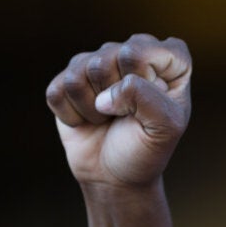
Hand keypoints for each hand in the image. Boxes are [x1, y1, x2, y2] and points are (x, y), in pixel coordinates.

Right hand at [46, 34, 191, 186]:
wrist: (116, 175)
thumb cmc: (146, 149)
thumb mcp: (164, 128)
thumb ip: (145, 98)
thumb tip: (103, 96)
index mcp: (168, 58)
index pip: (138, 51)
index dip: (139, 82)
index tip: (150, 108)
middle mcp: (132, 51)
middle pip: (104, 60)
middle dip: (114, 99)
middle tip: (125, 116)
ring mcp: (98, 62)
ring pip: (77, 75)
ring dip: (91, 110)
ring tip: (107, 118)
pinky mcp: (68, 79)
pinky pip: (56, 92)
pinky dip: (71, 116)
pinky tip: (87, 120)